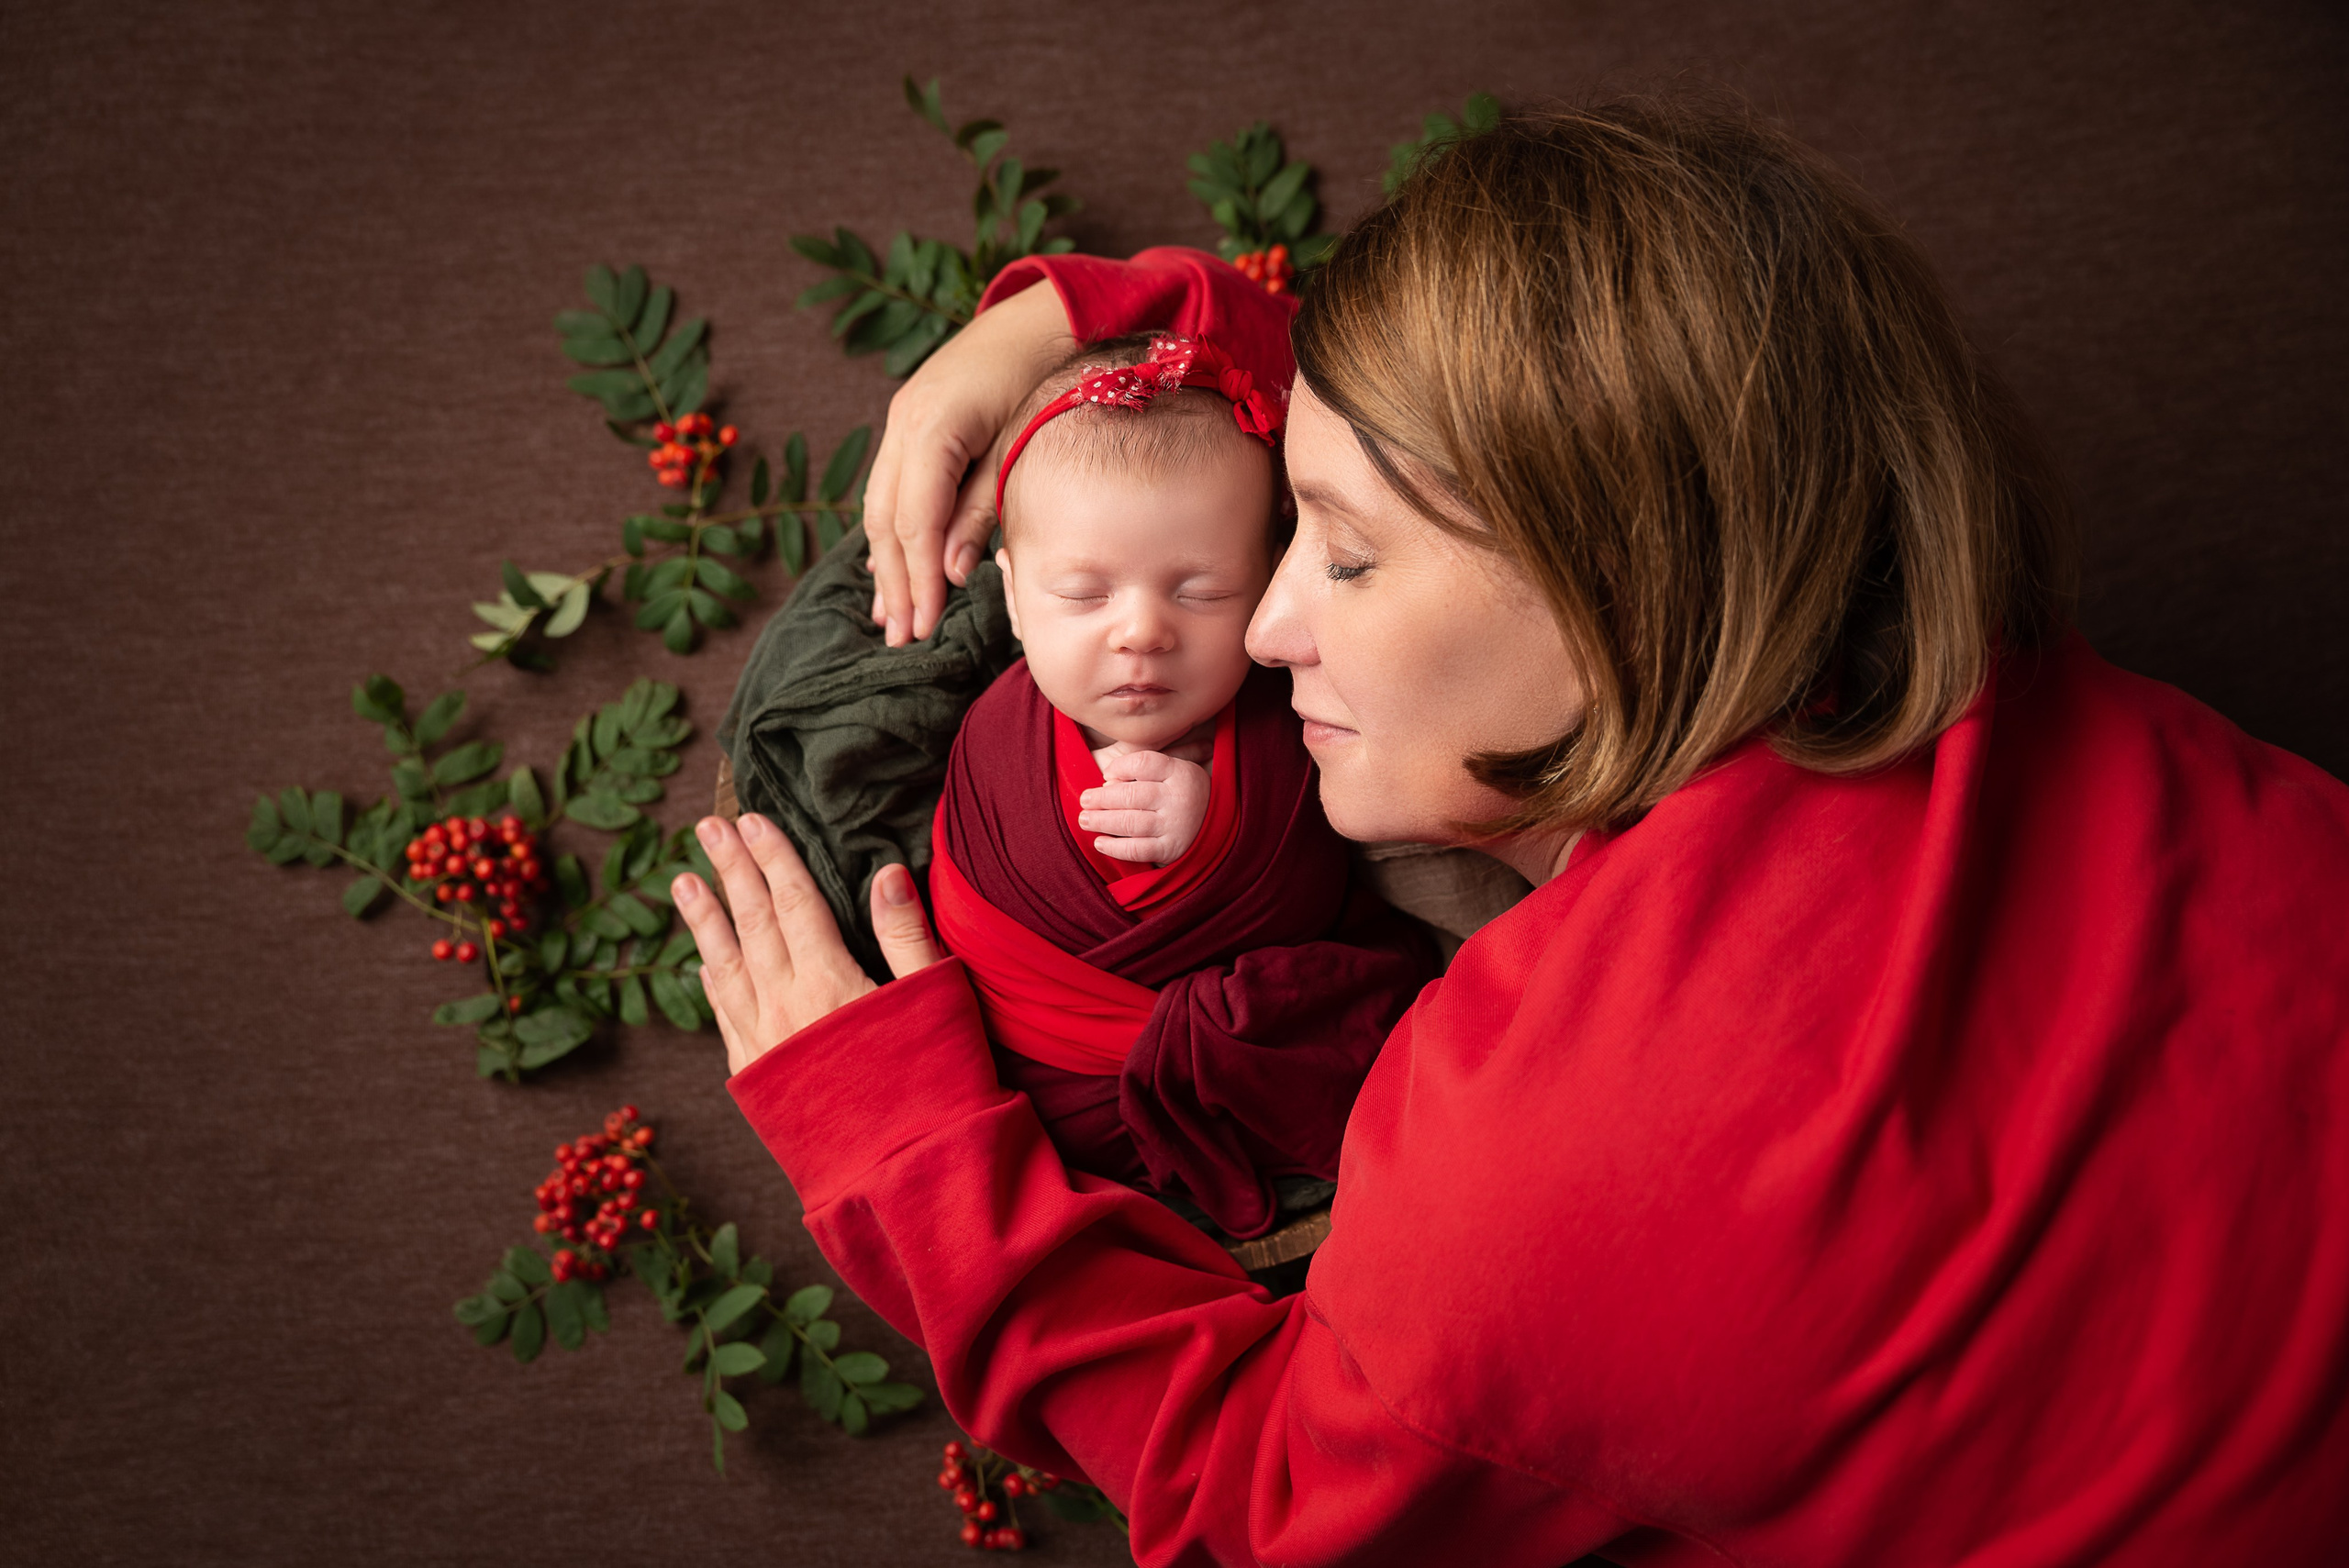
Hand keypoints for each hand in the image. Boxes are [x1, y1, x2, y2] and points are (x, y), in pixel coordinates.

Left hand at [669, 813, 945, 1074]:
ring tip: (682, 882)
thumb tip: (884, 871)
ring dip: (702, 921)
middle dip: (730, 871)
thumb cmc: (934, 1083)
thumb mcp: (934, 1000)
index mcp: (829, 981)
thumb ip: (906, 934)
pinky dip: (712, 984)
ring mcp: (764, 1045)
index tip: (752, 820)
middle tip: (708, 827)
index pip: (793, 901)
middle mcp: (785, 1007)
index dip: (773, 857)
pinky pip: (725, 1017)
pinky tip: (704, 966)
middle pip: (751, 923)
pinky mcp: (757, 1080)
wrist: (906, 1173)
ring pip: (724, 967)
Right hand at [862, 278, 1073, 645]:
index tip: (924, 625)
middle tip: (901, 637)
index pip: (914, 520)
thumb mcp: (1017, 449)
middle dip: (893, 582)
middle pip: (886, 518)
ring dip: (883, 563)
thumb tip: (948, 572)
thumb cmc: (1041, 380)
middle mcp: (904, 422)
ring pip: (878, 505)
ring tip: (889, 614)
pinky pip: (888, 487)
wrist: (1039, 316)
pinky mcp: (907, 423)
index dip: (917, 577)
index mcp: (933, 427)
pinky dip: (890, 531)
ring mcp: (900, 420)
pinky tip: (889, 565)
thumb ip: (980, 510)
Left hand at [1077, 751, 1211, 865]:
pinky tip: (1100, 843)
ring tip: (1084, 820)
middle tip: (1084, 800)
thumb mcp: (1176, 771)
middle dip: (1102, 798)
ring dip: (1102, 822)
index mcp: (1180, 772)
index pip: (1143, 763)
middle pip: (1132, 794)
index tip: (1105, 775)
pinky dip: (1116, 848)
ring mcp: (1176, 825)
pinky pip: (1139, 850)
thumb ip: (1145, 768)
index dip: (1119, 767)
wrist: (1221, 826)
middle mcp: (1179, 798)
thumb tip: (1108, 779)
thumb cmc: (1184, 794)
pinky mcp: (1172, 850)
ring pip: (1131, 822)